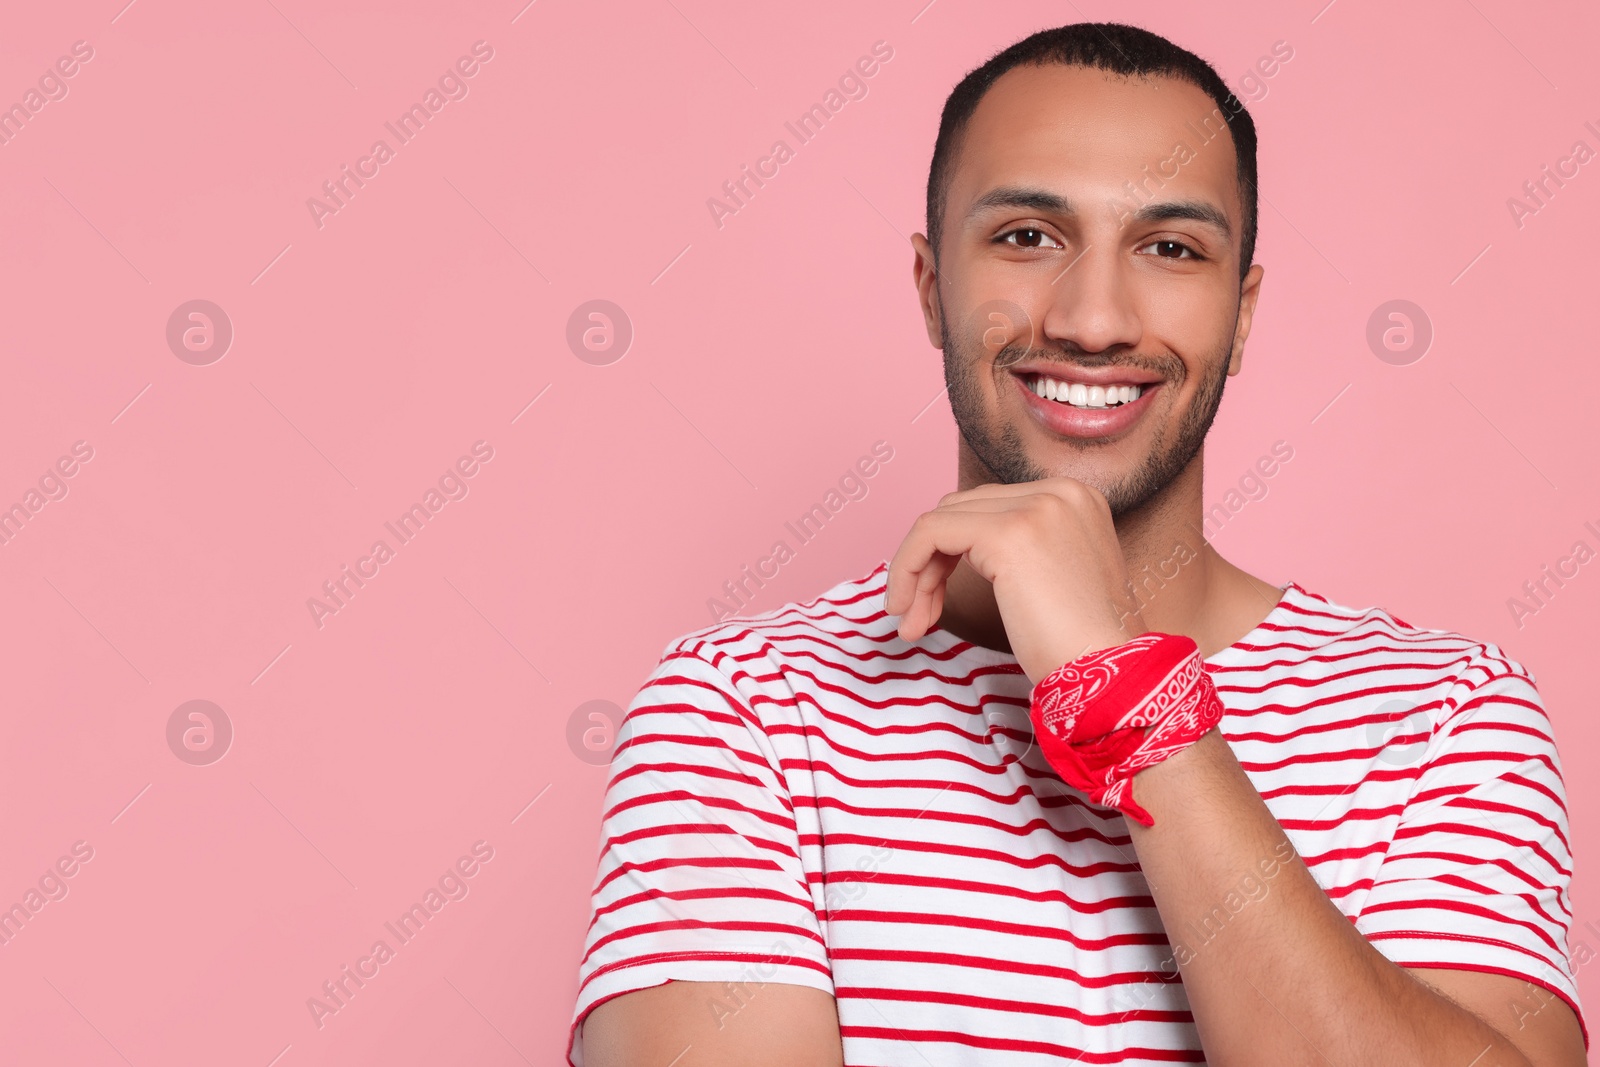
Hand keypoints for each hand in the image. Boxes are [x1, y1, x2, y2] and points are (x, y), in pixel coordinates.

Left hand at [885, 477, 1148, 682]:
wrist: (1110, 678)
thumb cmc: (1081, 647)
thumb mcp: (1053, 578)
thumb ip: (1018, 551)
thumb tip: (952, 551)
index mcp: (1076, 499)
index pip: (987, 508)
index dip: (950, 554)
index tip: (933, 603)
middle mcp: (1060, 492)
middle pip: (962, 511)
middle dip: (930, 565)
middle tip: (918, 617)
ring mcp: (1037, 507)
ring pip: (941, 522)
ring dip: (917, 574)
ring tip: (913, 623)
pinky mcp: (1008, 533)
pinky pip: (930, 534)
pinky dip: (907, 568)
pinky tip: (907, 610)